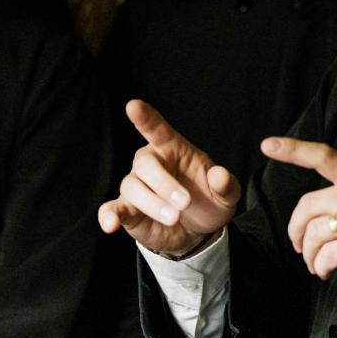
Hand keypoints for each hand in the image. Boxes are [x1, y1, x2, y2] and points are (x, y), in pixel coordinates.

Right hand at [99, 100, 239, 255]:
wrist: (196, 232)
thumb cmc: (208, 202)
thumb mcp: (226, 195)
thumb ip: (225, 184)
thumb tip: (220, 175)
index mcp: (173, 149)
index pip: (157, 129)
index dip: (145, 118)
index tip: (133, 106)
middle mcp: (151, 163)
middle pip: (145, 163)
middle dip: (164, 184)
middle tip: (184, 204)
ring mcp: (136, 185)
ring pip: (133, 187)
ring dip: (152, 204)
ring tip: (173, 218)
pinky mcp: (127, 209)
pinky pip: (113, 208)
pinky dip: (110, 215)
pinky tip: (110, 224)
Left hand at [262, 137, 336, 290]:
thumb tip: (315, 214)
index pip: (326, 156)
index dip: (294, 150)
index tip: (268, 145)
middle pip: (309, 205)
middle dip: (296, 229)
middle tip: (298, 246)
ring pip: (316, 232)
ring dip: (309, 254)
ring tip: (316, 265)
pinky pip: (328, 255)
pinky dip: (320, 267)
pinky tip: (325, 272)